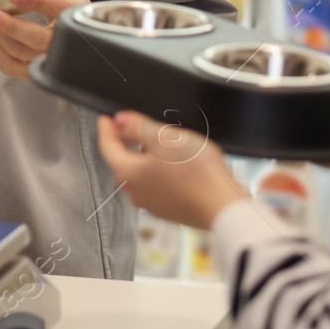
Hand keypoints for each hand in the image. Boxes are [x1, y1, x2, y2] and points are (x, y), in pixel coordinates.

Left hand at [0, 0, 89, 78]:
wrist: (82, 37)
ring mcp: (53, 57)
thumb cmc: (68, 8)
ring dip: (2, 36)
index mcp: (74, 10)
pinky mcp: (39, 69)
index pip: (57, 7)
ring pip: (23, 53)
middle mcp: (67, 38)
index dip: (35, 0)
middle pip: (38, 38)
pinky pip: (13, 68)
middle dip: (10, 26)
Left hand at [95, 111, 244, 229]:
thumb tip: (120, 121)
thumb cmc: (198, 174)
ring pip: (141, 173)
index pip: (107, 147)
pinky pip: (156, 185)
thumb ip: (138, 127)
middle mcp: (134, 192)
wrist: (222, 208)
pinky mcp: (166, 210)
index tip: (106, 118)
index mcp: (128, 173)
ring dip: (148, 158)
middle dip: (129, 143)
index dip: (106, 128)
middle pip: (123, 161)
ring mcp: (150, 204)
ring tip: (168, 147)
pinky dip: (161, 173)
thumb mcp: (165, 139)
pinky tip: (179, 167)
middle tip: (141, 127)